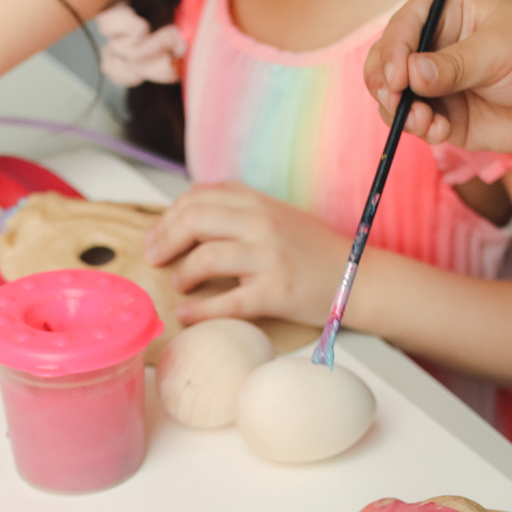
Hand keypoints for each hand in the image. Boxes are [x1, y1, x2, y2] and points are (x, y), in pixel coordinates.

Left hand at [142, 182, 348, 324]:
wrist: (358, 278)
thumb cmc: (315, 252)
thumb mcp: (278, 216)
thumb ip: (240, 209)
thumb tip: (192, 214)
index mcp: (257, 202)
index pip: (198, 198)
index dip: (168, 216)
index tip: (156, 235)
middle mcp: (261, 223)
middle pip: (194, 220)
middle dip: (164, 240)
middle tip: (153, 258)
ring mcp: (268, 257)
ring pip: (206, 257)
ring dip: (182, 273)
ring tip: (178, 283)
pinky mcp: (275, 292)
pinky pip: (227, 301)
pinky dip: (199, 310)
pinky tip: (185, 314)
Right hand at [364, 0, 511, 152]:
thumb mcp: (498, 51)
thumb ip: (454, 65)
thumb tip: (411, 75)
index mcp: (448, 16)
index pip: (404, 27)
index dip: (393, 50)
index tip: (398, 77)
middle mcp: (437, 50)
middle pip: (389, 64)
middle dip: (385, 84)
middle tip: (396, 101)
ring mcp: (440, 87)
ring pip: (397, 100)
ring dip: (400, 113)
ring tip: (422, 122)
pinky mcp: (448, 120)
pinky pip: (420, 126)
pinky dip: (421, 131)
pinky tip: (440, 131)